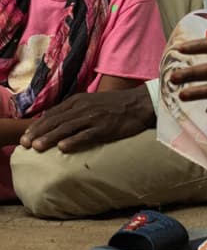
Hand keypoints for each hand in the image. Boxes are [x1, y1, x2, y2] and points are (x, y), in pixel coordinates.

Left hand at [19, 86, 154, 152]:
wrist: (139, 104)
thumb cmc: (115, 105)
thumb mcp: (91, 102)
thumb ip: (74, 110)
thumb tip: (56, 120)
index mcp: (78, 101)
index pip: (52, 114)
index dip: (37, 125)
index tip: (25, 137)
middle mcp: (83, 107)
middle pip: (56, 121)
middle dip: (38, 132)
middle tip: (24, 144)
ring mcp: (94, 117)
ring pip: (67, 128)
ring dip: (50, 137)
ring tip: (37, 147)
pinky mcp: (105, 127)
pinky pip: (86, 134)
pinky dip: (74, 141)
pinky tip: (63, 148)